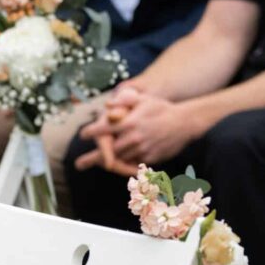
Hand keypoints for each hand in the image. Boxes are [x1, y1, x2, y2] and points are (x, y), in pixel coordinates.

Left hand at [76, 91, 196, 170]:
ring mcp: (142, 149)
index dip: (91, 133)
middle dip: (95, 156)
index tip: (83, 135)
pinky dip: (126, 164)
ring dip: (111, 160)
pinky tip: (121, 163)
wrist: (185, 122)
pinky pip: (133, 164)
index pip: (103, 130)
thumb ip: (124, 101)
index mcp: (129, 122)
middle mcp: (134, 138)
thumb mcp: (143, 100)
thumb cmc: (161, 109)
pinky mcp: (150, 159)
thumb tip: (105, 106)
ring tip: (100, 164)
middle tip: (80, 164)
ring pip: (120, 159)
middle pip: (109, 151)